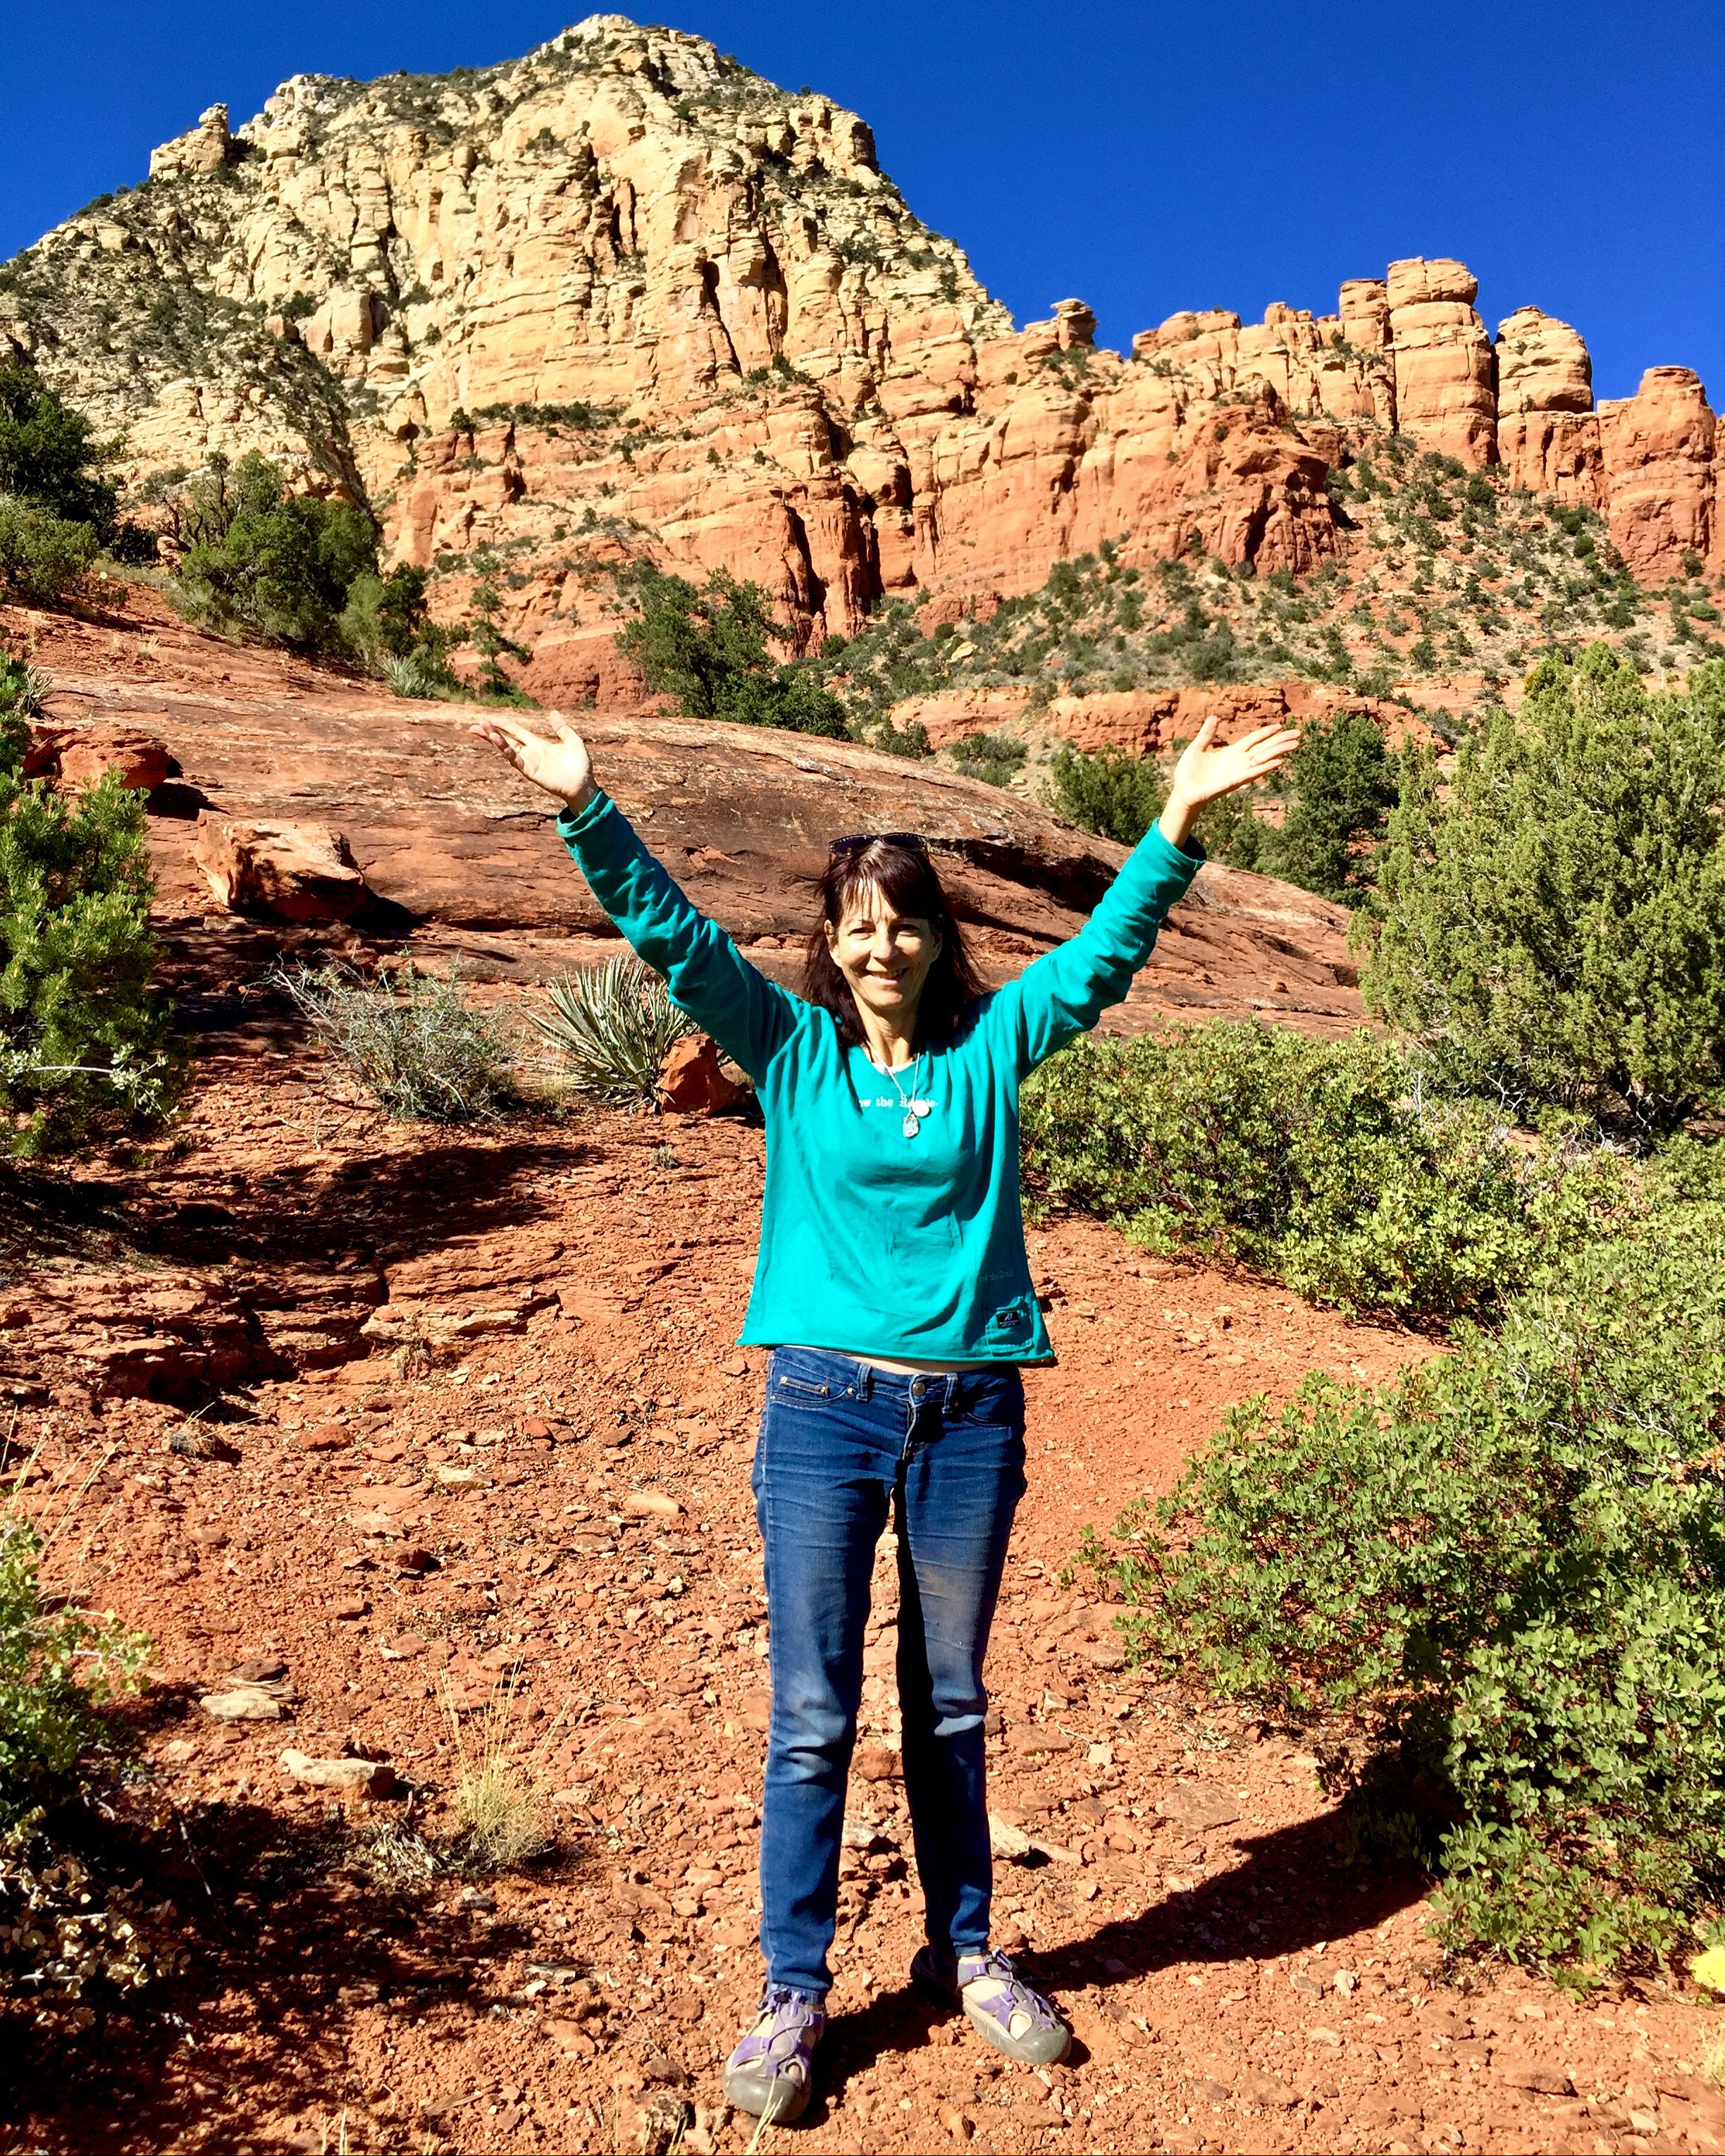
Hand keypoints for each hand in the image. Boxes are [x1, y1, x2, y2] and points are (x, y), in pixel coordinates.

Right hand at [468, 709, 596, 809]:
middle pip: (506, 739)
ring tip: (481, 729)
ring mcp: (529, 762)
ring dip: (494, 739)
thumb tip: (553, 712)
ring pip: (507, 748)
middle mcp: (530, 753)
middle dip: (491, 732)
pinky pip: (515, 759)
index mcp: (538, 744)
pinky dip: (505, 750)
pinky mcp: (530, 771)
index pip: (516, 732)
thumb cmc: (580, 765)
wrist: (584, 785)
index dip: (504, 725)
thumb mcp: (572, 741)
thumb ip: (562, 728)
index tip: (490, 719)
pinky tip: (496, 740)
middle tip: (475, 725)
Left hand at [1159, 715, 1299, 849]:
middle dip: (1280, 741)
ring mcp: (1238, 772)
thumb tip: (1214, 717)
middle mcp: (1238, 762)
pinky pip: (1252, 773)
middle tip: (1298, 734)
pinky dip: (1265, 767)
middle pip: (1264, 748)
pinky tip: (1278, 762)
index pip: (1253, 740)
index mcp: (1231, 753)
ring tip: (1295, 745)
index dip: (1266, 733)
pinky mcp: (1233, 782)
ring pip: (1263, 759)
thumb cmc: (1188, 773)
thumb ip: (1207, 734)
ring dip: (1279, 752)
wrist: (1182, 791)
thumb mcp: (1197, 748)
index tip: (1280, 725)